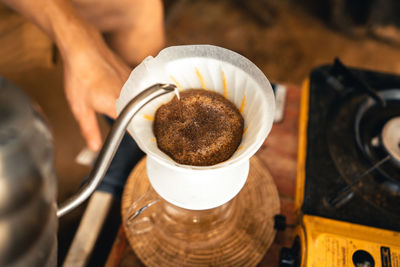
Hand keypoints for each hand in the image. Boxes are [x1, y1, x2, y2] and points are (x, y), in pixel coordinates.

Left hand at [62, 30, 129, 150]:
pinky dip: (134, 95)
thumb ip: (90, 130)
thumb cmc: (80, 76)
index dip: (139, 136)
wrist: (82, 48)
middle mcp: (130, 95)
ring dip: (136, 107)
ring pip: (141, 101)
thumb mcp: (80, 109)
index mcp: (118, 106)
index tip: (141, 141)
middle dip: (137, 122)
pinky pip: (138, 89)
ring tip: (130, 110)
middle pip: (140, 114)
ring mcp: (133, 83)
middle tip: (134, 127)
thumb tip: (95, 148)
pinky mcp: (133, 74)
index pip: (136, 128)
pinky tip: (124, 94)